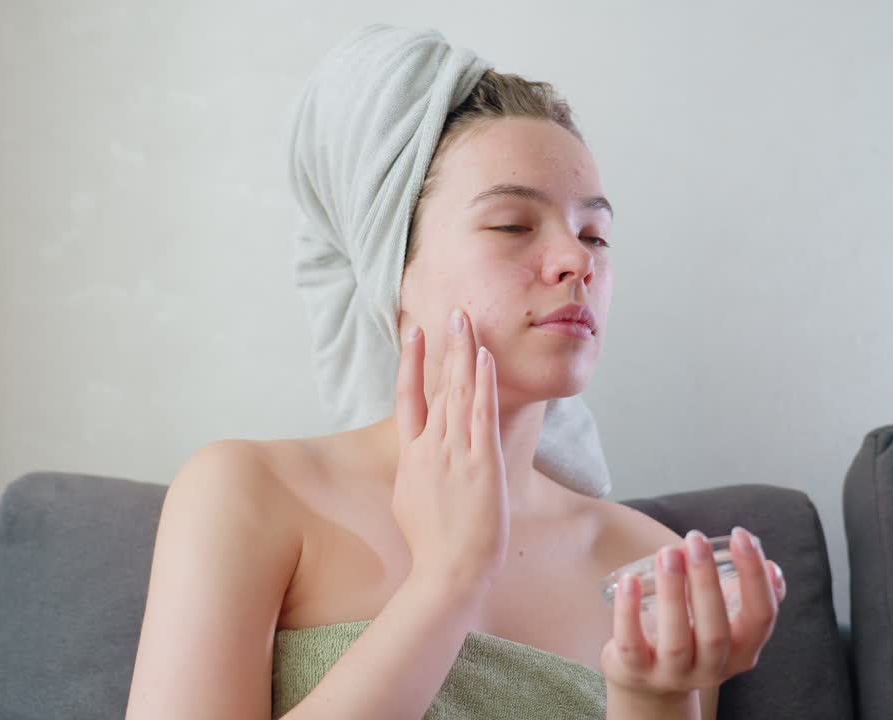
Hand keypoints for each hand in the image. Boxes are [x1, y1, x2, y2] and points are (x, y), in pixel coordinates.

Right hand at [391, 307, 508, 591]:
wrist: (448, 570)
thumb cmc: (432, 546)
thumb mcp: (409, 502)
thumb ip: (416, 473)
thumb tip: (420, 461)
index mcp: (411, 457)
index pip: (408, 398)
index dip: (410, 363)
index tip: (414, 333)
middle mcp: (430, 447)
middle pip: (439, 386)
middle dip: (447, 347)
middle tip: (455, 313)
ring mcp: (454, 453)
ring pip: (459, 392)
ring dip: (465, 353)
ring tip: (468, 320)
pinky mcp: (481, 462)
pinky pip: (481, 413)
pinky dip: (482, 383)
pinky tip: (484, 358)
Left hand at [600, 527, 787, 700]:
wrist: (651, 683)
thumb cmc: (694, 639)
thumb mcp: (728, 626)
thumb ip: (750, 597)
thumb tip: (772, 567)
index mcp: (742, 652)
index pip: (761, 616)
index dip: (754, 575)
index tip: (741, 535)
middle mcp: (711, 668)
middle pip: (716, 630)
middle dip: (706, 581)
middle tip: (695, 539)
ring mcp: (673, 674)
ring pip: (675, 639)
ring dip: (672, 592)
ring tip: (667, 553)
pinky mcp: (637, 672)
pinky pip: (631, 645)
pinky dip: (629, 612)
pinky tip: (629, 580)